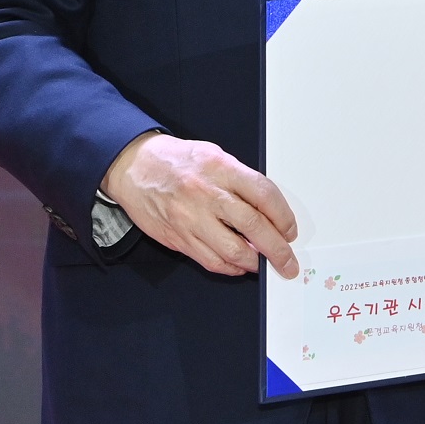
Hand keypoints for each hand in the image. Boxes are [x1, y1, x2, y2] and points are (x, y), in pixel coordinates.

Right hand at [101, 133, 298, 277]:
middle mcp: (207, 194)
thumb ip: (240, 181)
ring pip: (232, 251)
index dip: (284, 217)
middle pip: (253, 226)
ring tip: (264, 264)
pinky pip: (210, 260)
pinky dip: (230, 267)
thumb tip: (267, 210)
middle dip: (277, 249)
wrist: (134, 167)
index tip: (290, 230)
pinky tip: (239, 265)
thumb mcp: (215, 156)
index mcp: (221, 169)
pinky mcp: (178, 238)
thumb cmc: (177, 160)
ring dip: (254, 262)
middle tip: (288, 261)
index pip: (264, 195)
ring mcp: (191, 219)